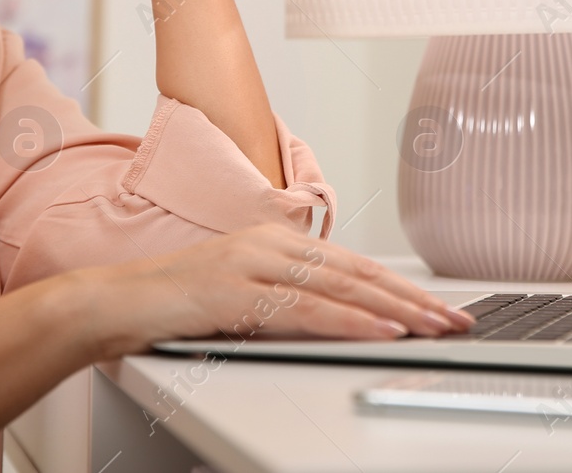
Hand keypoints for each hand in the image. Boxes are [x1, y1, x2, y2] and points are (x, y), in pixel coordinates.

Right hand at [89, 223, 474, 357]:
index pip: (353, 265)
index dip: (401, 286)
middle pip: (358, 272)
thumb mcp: (243, 294)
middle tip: (455, 319)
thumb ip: (286, 297)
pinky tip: (382, 331)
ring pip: (342, 288)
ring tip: (434, 327)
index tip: (438, 308)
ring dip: (396, 311)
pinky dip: (352, 321)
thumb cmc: (176, 304)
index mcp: (275, 240)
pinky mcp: (238, 293)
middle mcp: (270, 244)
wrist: (116, 302)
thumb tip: (338, 316)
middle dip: (413, 298)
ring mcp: (254, 265)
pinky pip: (308, 309)